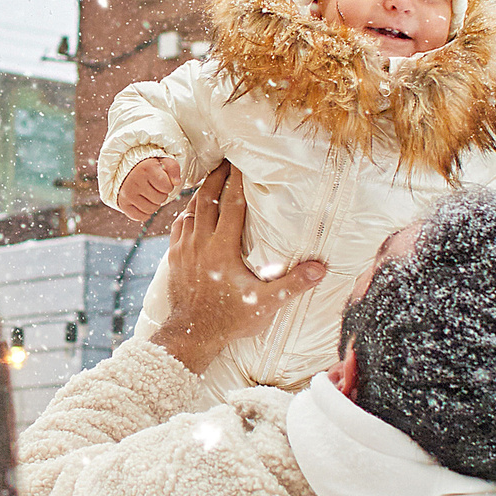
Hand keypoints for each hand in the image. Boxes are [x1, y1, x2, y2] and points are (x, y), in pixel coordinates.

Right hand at [114, 154, 184, 221]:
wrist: (128, 171)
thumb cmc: (150, 168)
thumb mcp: (163, 162)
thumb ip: (173, 169)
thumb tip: (177, 182)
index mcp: (146, 168)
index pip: (167, 187)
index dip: (168, 186)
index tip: (161, 181)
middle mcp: (135, 180)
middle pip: (160, 199)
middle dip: (161, 195)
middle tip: (155, 189)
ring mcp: (127, 193)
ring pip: (151, 210)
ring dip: (154, 204)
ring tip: (149, 195)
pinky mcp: (123, 204)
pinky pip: (140, 217)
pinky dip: (145, 213)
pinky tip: (143, 203)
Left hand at [148, 163, 325, 375]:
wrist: (191, 336)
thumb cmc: (229, 320)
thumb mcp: (265, 304)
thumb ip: (292, 285)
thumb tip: (320, 269)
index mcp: (223, 248)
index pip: (233, 204)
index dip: (239, 181)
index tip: (243, 162)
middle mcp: (201, 243)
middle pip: (207, 198)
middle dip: (217, 176)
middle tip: (227, 160)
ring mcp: (184, 249)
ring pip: (191, 210)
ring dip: (201, 191)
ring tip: (212, 178)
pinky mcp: (174, 258)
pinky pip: (178, 226)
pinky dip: (187, 212)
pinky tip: (193, 210)